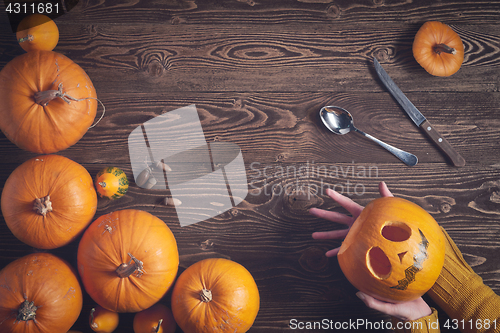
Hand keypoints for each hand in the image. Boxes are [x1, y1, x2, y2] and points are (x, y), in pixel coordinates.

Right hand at [310, 181, 431, 320]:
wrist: (402, 242)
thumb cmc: (398, 223)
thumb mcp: (392, 208)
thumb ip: (387, 196)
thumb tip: (382, 184)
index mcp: (362, 213)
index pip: (346, 203)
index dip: (337, 197)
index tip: (326, 191)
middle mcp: (356, 223)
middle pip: (336, 217)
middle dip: (324, 214)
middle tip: (311, 210)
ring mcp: (356, 235)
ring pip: (337, 234)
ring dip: (325, 234)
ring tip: (313, 234)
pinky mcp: (359, 246)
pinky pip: (344, 250)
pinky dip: (337, 253)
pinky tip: (328, 256)